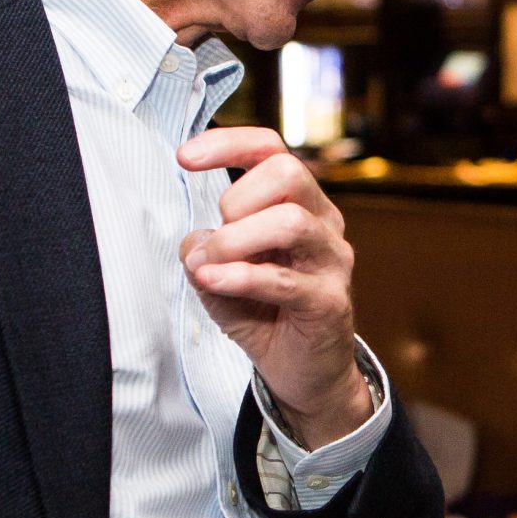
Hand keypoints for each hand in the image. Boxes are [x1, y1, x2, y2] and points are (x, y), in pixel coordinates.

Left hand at [177, 127, 370, 447]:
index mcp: (299, 204)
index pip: (271, 150)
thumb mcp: (220, 275)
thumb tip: (196, 242)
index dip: (227, 143)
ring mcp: (331, 262)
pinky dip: (240, 276)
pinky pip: (284, 280)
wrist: (304, 374)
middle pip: (288, 171)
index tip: (185, 158)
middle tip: (218, 238)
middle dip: (236, 197)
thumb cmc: (266, 315)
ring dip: (235, 240)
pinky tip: (214, 281)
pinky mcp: (329, 302)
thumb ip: (203, 250)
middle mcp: (322, 223)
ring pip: (290, 221)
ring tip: (212, 266)